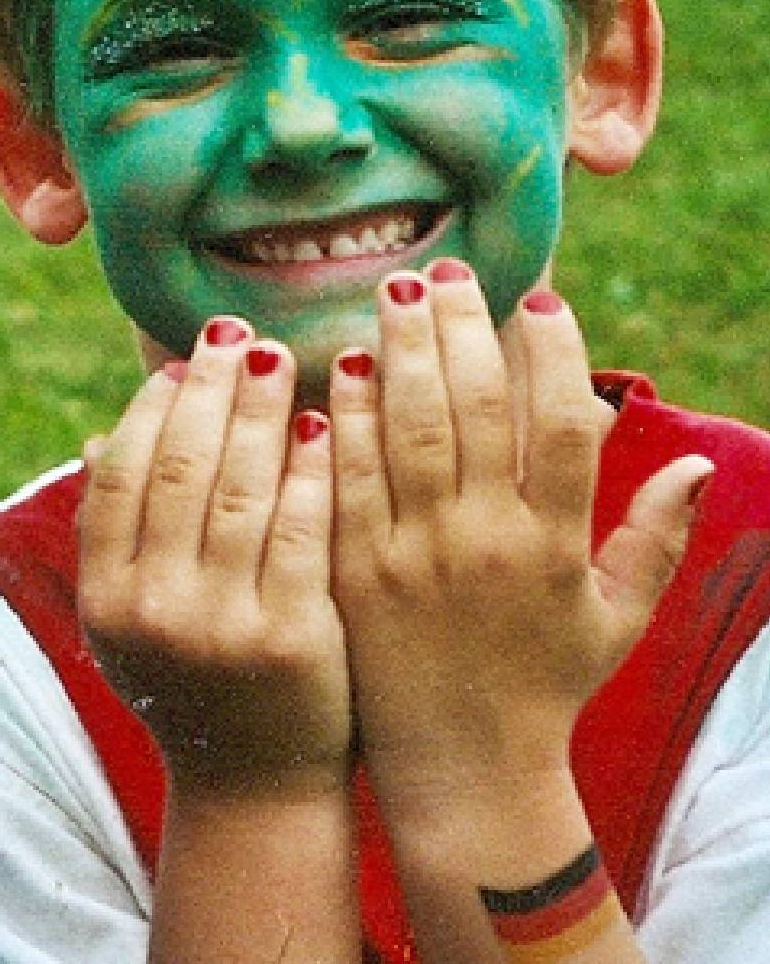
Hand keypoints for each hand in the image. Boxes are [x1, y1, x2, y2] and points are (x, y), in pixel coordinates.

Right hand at [79, 317, 349, 795]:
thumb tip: (101, 437)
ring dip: (259, 412)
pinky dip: (308, 469)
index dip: (151, 407)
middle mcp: (152, 609)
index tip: (182, 359)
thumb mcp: (133, 616)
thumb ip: (117, 533)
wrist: (253, 785)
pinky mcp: (292, 638)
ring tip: (279, 359)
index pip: (122, 474)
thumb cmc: (193, 682)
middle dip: (208, 389)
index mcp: (106, 596)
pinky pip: (299, 529)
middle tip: (237, 334)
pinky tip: (324, 424)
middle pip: (179, 468)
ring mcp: (220, 626)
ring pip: (239, 488)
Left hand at [329, 264, 710, 813]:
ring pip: (408, 430)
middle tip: (445, 269)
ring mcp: (413, 555)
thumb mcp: (616, 617)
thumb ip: (656, 536)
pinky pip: (346, 477)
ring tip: (394, 291)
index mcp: (557, 545)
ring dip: (402, 352)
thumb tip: (696, 458)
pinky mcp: (353, 570)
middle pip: (476, 409)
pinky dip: (343, 416)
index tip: (539, 300)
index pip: (564, 427)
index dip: (554, 355)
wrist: (463, 769)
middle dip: (462, 328)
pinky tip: (341, 365)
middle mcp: (486, 541)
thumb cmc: (544, 685)